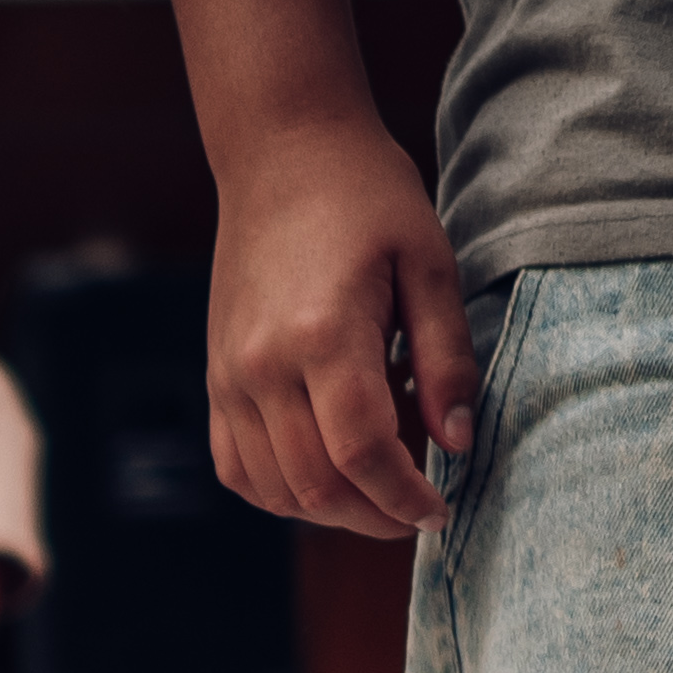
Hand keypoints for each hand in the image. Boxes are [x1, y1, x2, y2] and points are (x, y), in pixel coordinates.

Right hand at [205, 112, 480, 536]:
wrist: (282, 155)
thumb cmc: (367, 199)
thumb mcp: (430, 264)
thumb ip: (445, 358)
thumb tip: (456, 442)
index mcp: (322, 335)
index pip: (363, 452)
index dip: (405, 496)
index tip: (442, 509)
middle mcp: (263, 367)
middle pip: (315, 484)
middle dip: (374, 516)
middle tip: (418, 514)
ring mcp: (229, 377)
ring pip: (272, 489)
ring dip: (329, 512)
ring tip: (377, 496)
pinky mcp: (215, 379)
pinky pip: (236, 467)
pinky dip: (279, 493)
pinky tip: (322, 480)